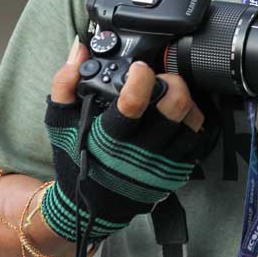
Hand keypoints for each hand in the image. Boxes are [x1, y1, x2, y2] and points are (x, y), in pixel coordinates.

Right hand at [41, 38, 210, 244]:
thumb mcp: (60, 123)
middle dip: (172, 82)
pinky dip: (190, 121)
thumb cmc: (76, 159)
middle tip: (161, 78)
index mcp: (110, 137)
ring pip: (191, 120)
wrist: (90, 207)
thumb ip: (65, 84)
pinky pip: (197, 138)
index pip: (134, 104)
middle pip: (174, 106)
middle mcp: (141, 150)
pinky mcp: (177, 169)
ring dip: (185, 100)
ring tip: (169, 95)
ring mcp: (163, 161)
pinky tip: (177, 115)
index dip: (140, 79)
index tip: (138, 67)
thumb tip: (79, 48)